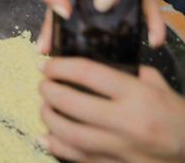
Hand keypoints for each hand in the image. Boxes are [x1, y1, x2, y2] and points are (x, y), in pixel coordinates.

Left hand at [39, 58, 184, 162]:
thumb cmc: (176, 117)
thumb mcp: (158, 86)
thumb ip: (127, 72)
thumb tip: (93, 61)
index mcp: (139, 96)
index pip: (88, 73)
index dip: (60, 67)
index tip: (47, 66)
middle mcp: (128, 123)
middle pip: (71, 103)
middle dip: (48, 91)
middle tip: (43, 85)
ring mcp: (121, 149)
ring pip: (69, 134)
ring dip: (48, 119)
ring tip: (45, 108)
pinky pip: (77, 158)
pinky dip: (56, 146)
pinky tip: (47, 136)